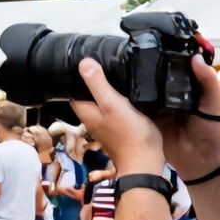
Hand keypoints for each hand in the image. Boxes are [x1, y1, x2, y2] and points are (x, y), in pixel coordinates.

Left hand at [71, 54, 219, 178]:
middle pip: (87, 93)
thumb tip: (83, 63)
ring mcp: (105, 122)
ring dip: (106, 88)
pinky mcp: (119, 125)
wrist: (145, 161)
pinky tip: (126, 90)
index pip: (73, 88)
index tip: (86, 58)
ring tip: (114, 71)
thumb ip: (98, 84)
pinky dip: (117, 98)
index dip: (78, 74)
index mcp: (85, 111)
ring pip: (101, 99)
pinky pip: (113, 106)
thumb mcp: (112, 104)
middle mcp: (91, 117)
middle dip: (92, 79)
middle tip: (102, 61)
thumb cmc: (129, 134)